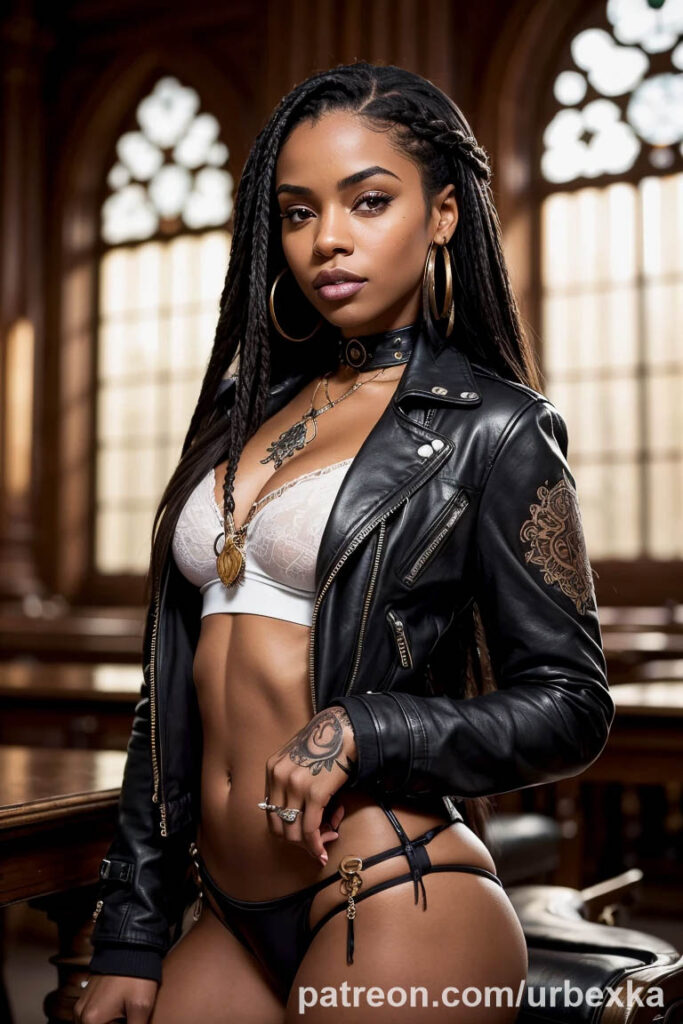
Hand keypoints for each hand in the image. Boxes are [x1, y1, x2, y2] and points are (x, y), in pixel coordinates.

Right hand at [72, 973, 158, 1023]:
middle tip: (129, 1016)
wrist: (129, 946)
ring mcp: (81, 1006)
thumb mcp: (141, 1007)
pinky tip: (119, 1012)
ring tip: (125, 1014)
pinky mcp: (85, 999)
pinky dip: (104, 1019)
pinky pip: (91, 1019)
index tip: (132, 1020)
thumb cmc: (135, 975)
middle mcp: (80, 1015)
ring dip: (110, 1023)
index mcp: (91, 1020)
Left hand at [264, 705, 355, 864]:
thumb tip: (295, 814)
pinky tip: (323, 850)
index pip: (270, 813)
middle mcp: (279, 777)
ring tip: (326, 839)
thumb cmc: (326, 743)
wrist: (345, 728)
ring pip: (294, 832)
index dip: (286, 830)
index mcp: (272, 769)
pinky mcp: (315, 792)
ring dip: (309, 844)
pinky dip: (316, 844)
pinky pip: (311, 829)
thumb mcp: (297, 758)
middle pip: (278, 826)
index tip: (301, 837)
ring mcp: (295, 786)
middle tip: (315, 842)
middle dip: (297, 842)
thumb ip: (290, 781)